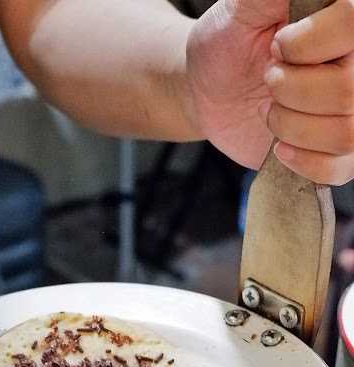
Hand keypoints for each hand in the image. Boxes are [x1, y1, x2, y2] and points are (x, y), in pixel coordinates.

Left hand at [186, 0, 353, 184]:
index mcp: (345, 20)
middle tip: (268, 79)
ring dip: (289, 124)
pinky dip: (300, 160)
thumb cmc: (228, 44)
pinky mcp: (342, 153)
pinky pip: (339, 168)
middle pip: (348, 89)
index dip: (306, 44)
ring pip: (344, 132)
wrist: (209, 91)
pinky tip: (279, 145)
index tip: (277, 45)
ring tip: (270, 108)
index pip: (353, 24)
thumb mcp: (241, 8)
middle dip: (289, 89)